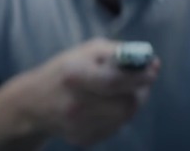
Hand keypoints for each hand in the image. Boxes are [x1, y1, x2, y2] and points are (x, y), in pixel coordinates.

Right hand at [3, 38, 160, 146]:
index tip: (154, 67)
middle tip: (143, 79)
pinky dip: (118, 115)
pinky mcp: (82, 140)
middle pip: (125, 104)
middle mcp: (74, 104)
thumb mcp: (88, 50)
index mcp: (74, 75)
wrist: (34, 102)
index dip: (140, 76)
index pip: (115, 81)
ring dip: (131, 102)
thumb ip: (118, 52)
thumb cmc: (68, 68)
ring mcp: (78, 126)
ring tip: (122, 90)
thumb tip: (149, 61)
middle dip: (140, 90)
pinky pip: (115, 128)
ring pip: (124, 117)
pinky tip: (107, 105)